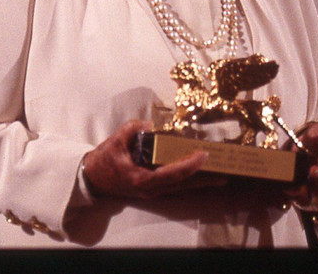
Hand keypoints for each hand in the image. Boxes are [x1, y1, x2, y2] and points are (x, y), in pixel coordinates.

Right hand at [81, 120, 225, 199]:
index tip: (203, 155)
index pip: (172, 173)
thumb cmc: (103, 161)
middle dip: (204, 179)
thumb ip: (131, 130)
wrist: (92, 179)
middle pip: (183, 185)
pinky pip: (175, 184)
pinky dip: (189, 179)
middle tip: (225, 173)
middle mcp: (151, 189)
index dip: (189, 165)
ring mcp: (152, 191)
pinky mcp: (152, 188)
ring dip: (200, 181)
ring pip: (181, 187)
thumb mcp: (114, 142)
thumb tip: (149, 125)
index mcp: (142, 179)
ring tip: (220, 176)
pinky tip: (200, 175)